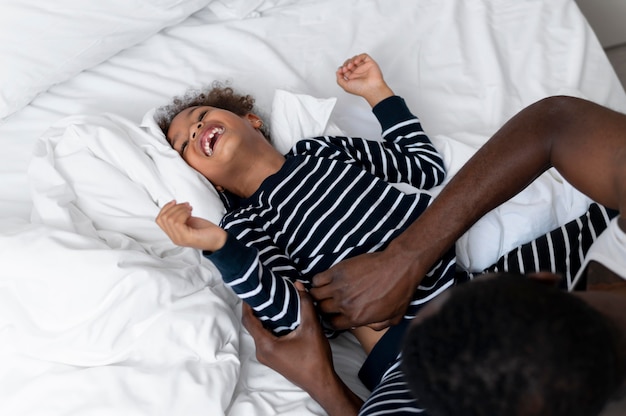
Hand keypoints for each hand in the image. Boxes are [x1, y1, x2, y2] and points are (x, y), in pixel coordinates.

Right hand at [155, 200, 226, 250]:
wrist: (219, 240)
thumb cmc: (207, 231)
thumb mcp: (190, 222)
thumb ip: (180, 217)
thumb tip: (174, 206)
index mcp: (174, 234)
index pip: (159, 220)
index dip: (165, 208)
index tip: (174, 202)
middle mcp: (175, 238)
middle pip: (163, 218)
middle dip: (174, 207)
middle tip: (186, 206)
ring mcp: (180, 238)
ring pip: (169, 219)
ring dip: (180, 209)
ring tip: (190, 209)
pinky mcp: (186, 237)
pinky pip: (177, 223)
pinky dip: (183, 213)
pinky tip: (191, 213)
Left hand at [242, 282, 362, 415]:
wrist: (321, 383)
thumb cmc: (315, 359)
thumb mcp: (311, 327)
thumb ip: (305, 304)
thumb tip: (298, 284)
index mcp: (266, 345)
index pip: (248, 320)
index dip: (247, 304)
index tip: (251, 290)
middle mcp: (262, 351)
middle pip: (252, 325)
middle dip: (256, 308)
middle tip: (264, 292)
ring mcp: (267, 356)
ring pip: (259, 332)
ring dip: (264, 317)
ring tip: (273, 301)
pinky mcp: (273, 358)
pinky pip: (266, 338)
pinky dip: (269, 326)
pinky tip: (280, 317)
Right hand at [310, 249, 418, 329]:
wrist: (399, 266)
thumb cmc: (400, 291)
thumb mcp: (394, 318)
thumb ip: (377, 326)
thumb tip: (366, 325)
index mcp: (356, 318)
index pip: (332, 325)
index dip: (332, 320)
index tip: (334, 314)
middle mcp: (344, 304)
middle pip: (321, 310)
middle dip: (324, 307)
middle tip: (327, 301)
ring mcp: (339, 287)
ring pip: (315, 295)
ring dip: (318, 294)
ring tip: (323, 291)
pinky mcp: (337, 271)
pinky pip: (317, 279)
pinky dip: (318, 281)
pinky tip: (326, 280)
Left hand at [336, 53, 393, 106]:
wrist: (371, 88)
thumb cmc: (361, 89)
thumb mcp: (345, 86)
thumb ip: (339, 79)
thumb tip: (338, 72)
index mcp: (352, 77)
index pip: (345, 69)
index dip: (342, 68)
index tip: (341, 70)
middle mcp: (358, 72)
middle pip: (349, 63)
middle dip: (346, 64)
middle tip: (346, 68)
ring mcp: (363, 67)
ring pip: (355, 58)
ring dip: (351, 60)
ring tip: (351, 65)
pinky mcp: (369, 63)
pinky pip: (364, 56)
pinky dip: (359, 57)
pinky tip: (356, 62)